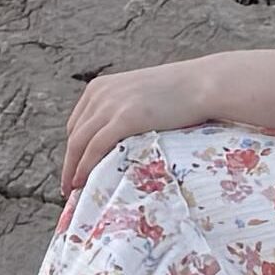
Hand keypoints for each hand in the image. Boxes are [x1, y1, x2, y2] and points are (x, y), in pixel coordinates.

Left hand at [60, 52, 224, 192]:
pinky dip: (85, 167)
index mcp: (101, 87)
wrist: (204, 84)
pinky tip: (83, 182)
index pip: (77, 123)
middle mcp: (100, 93)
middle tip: (69, 186)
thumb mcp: (142, 97)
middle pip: (74, 135)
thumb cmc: (181, 93)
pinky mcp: (124, 118)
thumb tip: (122, 138)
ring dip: (72, 169)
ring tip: (74, 190)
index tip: (75, 167)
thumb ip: (126, 111)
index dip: (73, 149)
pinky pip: (94, 148)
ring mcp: (111, 105)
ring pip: (79, 143)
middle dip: (69, 162)